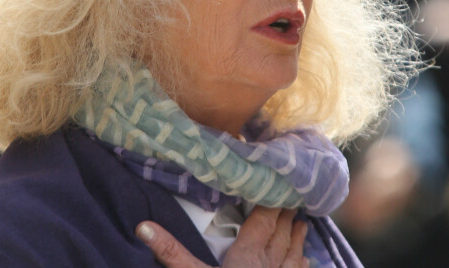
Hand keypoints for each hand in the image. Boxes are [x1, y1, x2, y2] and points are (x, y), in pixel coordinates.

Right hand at [136, 206, 309, 267]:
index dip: (270, 206)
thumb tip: (142, 227)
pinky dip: (301, 265)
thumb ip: (170, 252)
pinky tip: (306, 262)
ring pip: (293, 256)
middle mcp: (269, 267)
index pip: (262, 223)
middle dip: (285, 217)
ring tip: (303, 223)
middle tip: (293, 199)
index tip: (278, 188)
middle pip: (280, 236)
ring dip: (298, 238)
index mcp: (247, 258)